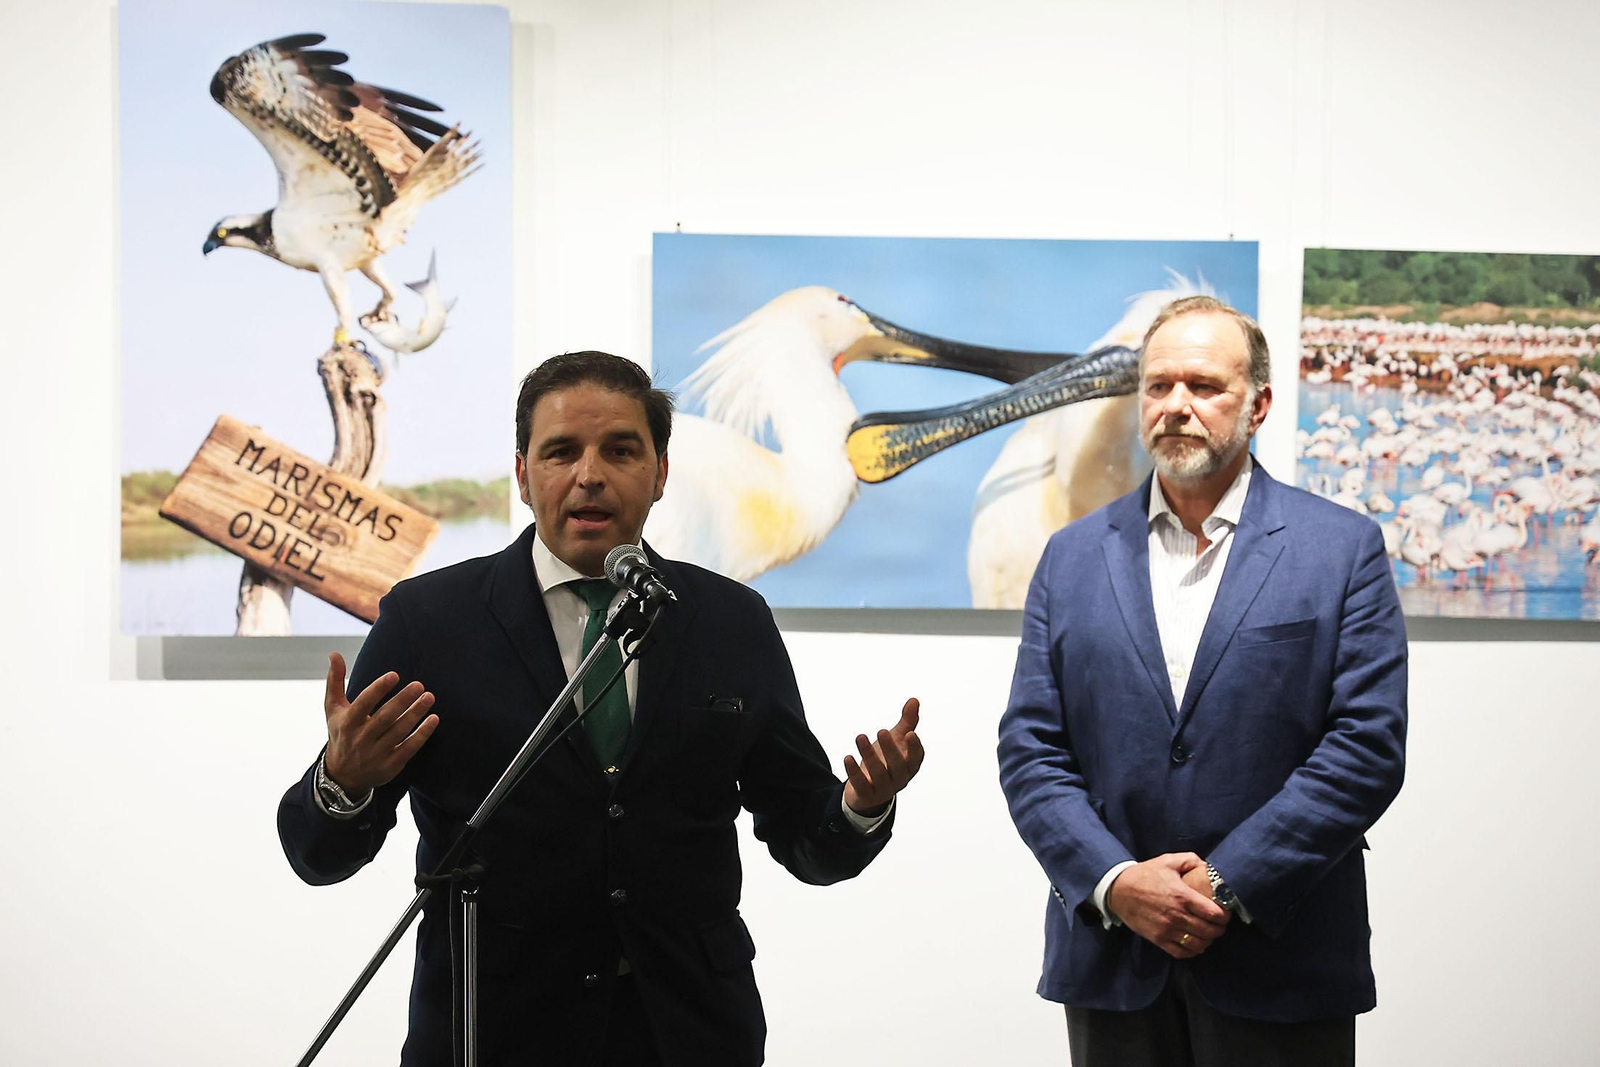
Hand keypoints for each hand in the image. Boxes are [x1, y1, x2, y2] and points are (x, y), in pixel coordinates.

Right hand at [322, 652, 438, 795]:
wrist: (342, 776)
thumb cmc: (341, 733)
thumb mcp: (333, 709)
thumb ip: (335, 681)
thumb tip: (334, 654)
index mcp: (347, 723)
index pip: (363, 704)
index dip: (378, 690)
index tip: (394, 675)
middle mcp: (361, 739)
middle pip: (384, 718)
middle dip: (402, 700)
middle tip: (419, 684)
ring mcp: (376, 754)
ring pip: (399, 732)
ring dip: (415, 714)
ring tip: (429, 697)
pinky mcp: (390, 765)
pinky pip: (409, 748)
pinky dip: (422, 734)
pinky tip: (433, 719)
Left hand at [842, 697, 923, 815]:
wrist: (870, 791)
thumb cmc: (887, 761)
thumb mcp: (897, 741)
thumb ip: (907, 722)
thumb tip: (914, 700)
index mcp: (910, 766)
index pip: (916, 758)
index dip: (914, 747)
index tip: (910, 733)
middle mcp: (899, 779)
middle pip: (897, 765)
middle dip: (890, 748)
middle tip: (882, 731)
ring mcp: (884, 788)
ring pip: (878, 773)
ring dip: (868, 755)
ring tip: (860, 737)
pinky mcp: (867, 795)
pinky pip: (861, 784)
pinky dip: (853, 772)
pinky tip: (847, 757)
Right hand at [1105, 852, 1228, 958]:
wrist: (1118, 889)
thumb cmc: (1145, 875)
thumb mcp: (1168, 860)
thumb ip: (1191, 860)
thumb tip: (1208, 867)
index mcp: (1182, 896)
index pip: (1214, 914)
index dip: (1224, 916)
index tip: (1225, 913)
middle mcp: (1177, 916)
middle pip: (1210, 931)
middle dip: (1219, 929)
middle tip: (1219, 924)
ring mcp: (1167, 930)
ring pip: (1198, 944)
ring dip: (1208, 941)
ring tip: (1208, 934)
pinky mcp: (1158, 939)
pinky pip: (1182, 952)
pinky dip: (1193, 951)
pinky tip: (1195, 944)